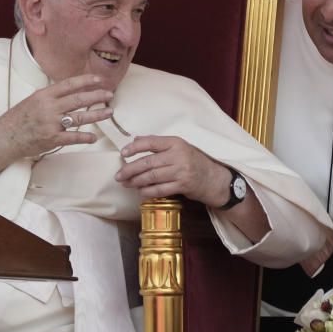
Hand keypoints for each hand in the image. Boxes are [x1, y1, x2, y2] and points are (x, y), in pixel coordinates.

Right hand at [0, 74, 114, 188]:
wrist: (3, 138)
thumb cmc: (18, 119)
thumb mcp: (32, 101)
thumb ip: (51, 97)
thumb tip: (71, 91)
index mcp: (43, 95)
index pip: (69, 84)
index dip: (86, 80)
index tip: (99, 78)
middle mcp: (48, 108)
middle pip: (78, 99)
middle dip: (97, 96)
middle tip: (110, 94)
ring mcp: (51, 124)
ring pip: (79, 117)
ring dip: (97, 115)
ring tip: (109, 112)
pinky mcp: (52, 139)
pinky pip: (73, 137)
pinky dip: (85, 137)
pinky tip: (94, 137)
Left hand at [115, 135, 230, 202]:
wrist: (213, 178)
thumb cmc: (193, 161)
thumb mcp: (179, 147)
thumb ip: (158, 143)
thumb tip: (135, 139)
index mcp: (176, 143)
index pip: (151, 143)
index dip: (135, 147)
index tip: (123, 152)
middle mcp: (178, 156)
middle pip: (148, 163)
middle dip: (130, 170)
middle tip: (119, 175)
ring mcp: (181, 172)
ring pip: (152, 177)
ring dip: (136, 181)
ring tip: (126, 183)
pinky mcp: (182, 186)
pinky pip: (160, 190)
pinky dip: (147, 191)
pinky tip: (140, 191)